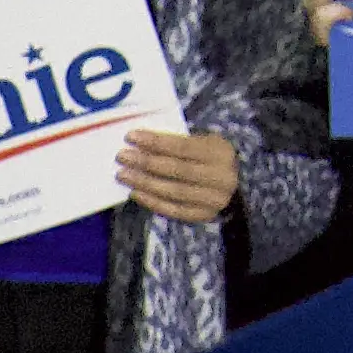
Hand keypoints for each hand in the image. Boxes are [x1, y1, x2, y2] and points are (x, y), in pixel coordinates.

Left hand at [115, 128, 239, 225]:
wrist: (230, 184)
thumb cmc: (208, 158)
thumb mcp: (202, 143)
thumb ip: (177, 143)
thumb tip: (140, 143)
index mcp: (221, 152)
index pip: (183, 146)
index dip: (156, 142)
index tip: (131, 137)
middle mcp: (222, 177)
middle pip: (178, 169)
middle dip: (146, 162)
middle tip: (122, 157)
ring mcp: (214, 199)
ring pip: (174, 191)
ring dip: (145, 183)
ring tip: (123, 175)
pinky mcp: (205, 215)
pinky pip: (175, 210)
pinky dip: (153, 202)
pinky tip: (135, 193)